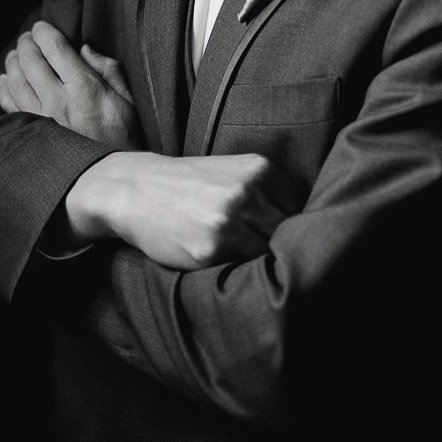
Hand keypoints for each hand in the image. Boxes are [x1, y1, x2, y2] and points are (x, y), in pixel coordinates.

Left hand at [0, 21, 143, 149]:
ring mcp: (41, 119)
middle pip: (31, 60)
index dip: (44, 32)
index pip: (55, 48)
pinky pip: (8, 105)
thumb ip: (108, 69)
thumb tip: (85, 50)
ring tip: (16, 54)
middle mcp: (58, 100)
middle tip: (27, 37)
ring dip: (13, 62)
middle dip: (26, 43)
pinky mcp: (31, 134)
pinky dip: (4, 88)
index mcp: (84, 87)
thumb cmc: (124, 137)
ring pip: (16, 80)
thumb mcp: (127, 99)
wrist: (109, 176)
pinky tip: (6, 80)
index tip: (41, 27)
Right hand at [64, 151, 298, 268]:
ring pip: (267, 253)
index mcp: (258, 169)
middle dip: (282, 246)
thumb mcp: (232, 171)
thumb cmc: (188, 184)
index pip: (299, 208)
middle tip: (276, 259)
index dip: (295, 227)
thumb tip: (305, 226)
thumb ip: (265, 191)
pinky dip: (240, 271)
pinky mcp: (210, 250)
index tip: (289, 239)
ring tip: (253, 265)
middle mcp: (247, 193)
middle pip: (287, 232)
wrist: (136, 191)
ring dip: (262, 262)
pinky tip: (230, 265)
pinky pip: (241, 269)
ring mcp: (228, 222)